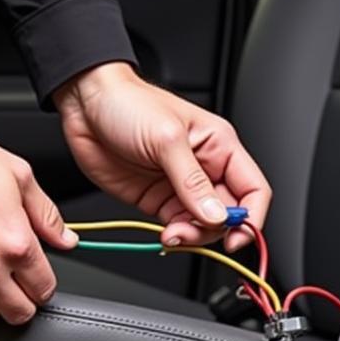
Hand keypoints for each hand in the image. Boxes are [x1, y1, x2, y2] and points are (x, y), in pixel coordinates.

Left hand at [55, 63, 270, 251]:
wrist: (86, 105)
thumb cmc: (128, 104)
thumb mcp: (166, 139)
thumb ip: (192, 182)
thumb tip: (216, 215)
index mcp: (220, 146)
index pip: (253, 189)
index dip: (251, 217)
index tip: (238, 236)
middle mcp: (205, 169)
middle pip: (229, 214)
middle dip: (215, 230)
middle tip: (192, 232)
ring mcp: (181, 187)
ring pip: (204, 226)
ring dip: (192, 237)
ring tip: (173, 234)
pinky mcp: (158, 200)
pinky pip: (178, 227)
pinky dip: (175, 237)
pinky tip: (165, 235)